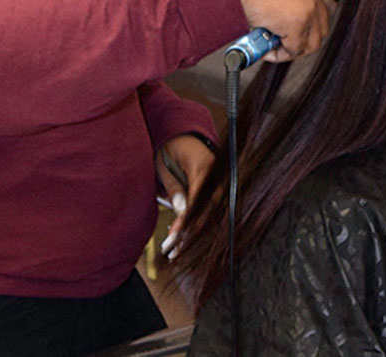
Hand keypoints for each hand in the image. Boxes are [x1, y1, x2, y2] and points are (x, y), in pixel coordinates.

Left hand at [156, 134, 215, 259]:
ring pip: (210, 214)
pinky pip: (209, 210)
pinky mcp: (218, 189)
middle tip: (173, 250)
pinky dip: (197, 224)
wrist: (183, 135)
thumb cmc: (170, 148)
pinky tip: (183, 237)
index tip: (174, 236)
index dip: (185, 221)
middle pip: (207, 211)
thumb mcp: (165, 166)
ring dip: (193, 233)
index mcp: (204, 166)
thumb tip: (182, 212)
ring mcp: (220, 182)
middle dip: (190, 234)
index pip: (196, 200)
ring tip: (175, 249)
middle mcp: (217, 176)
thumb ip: (175, 188)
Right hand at [219, 0, 332, 62]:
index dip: (313, 23)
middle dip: (303, 39)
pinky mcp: (297, 23)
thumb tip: (282, 18)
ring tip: (269, 43)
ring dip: (291, 49)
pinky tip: (263, 48)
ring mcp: (308, 7)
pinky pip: (294, 50)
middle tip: (281, 41)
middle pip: (322, 27)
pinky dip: (279, 54)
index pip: (325, 5)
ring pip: (311, 43)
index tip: (300, 31)